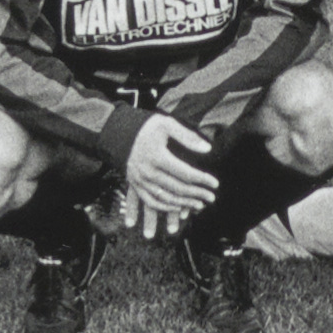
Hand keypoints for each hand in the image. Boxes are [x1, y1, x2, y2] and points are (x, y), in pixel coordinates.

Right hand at [123, 113, 218, 232]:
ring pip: (165, 198)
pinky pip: (150, 201)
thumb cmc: (146, 127)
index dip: (202, 180)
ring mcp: (139, 180)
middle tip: (212, 197)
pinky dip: (165, 208)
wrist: (118, 133)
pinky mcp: (134, 185)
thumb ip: (188, 137)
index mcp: (157, 157)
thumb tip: (208, 149)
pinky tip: (178, 208)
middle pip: (177, 188)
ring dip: (184, 204)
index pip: (185, 173)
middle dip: (197, 194)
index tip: (215, 184)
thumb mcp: (167, 124)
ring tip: (199, 205)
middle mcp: (147, 172)